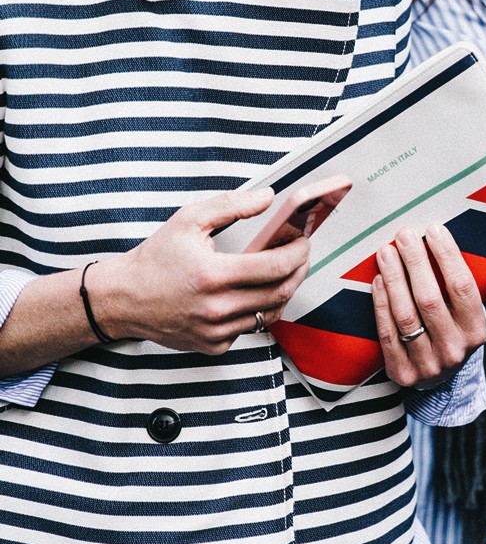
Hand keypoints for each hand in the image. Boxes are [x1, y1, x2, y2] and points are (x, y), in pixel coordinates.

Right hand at [89, 187, 310, 353]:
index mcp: (212, 275)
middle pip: (281, 292)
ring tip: (281, 271)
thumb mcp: (188, 220)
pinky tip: (250, 293)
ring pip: (270, 314)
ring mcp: (216, 332)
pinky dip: (257, 310)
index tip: (303, 241)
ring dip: (283, 291)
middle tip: (300, 255)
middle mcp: (217, 309)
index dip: (298, 252)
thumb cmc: (155, 258)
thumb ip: (231, 205)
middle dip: (299, 270)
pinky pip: (250, 328)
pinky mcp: (214, 346)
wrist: (124, 299)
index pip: (275, 267)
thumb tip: (268, 197)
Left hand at [372, 224, 485, 389]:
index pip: (462, 287)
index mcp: (476, 331)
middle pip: (430, 299)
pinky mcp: (403, 372)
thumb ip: (455, 284)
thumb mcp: (465, 312)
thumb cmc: (451, 329)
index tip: (433, 230)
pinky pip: (387, 333)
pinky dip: (381, 304)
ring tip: (386, 253)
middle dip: (415, 262)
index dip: (447, 256)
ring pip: (406, 315)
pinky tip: (378, 280)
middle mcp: (454, 350)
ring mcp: (428, 365)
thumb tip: (433, 235)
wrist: (440, 377)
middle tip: (404, 235)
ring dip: (394, 279)